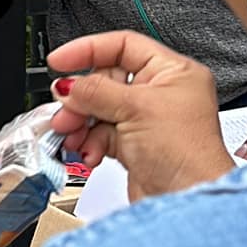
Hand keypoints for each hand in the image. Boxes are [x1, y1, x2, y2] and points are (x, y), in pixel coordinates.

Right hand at [48, 31, 230, 201]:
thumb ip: (95, 91)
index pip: (123, 45)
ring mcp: (147, 121)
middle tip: (64, 107)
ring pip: (99, 109)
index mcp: (173, 72)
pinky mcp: (135, 145)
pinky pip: (101, 133)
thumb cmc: (186, 154)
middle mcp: (161, 94)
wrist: (186, 201)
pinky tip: (88, 151)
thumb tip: (67, 85)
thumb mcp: (135, 108)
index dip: (89, 50)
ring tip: (71, 132)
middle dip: (81, 96)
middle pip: (106, 80)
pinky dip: (89, 142)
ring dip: (81, 121)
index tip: (60, 60)